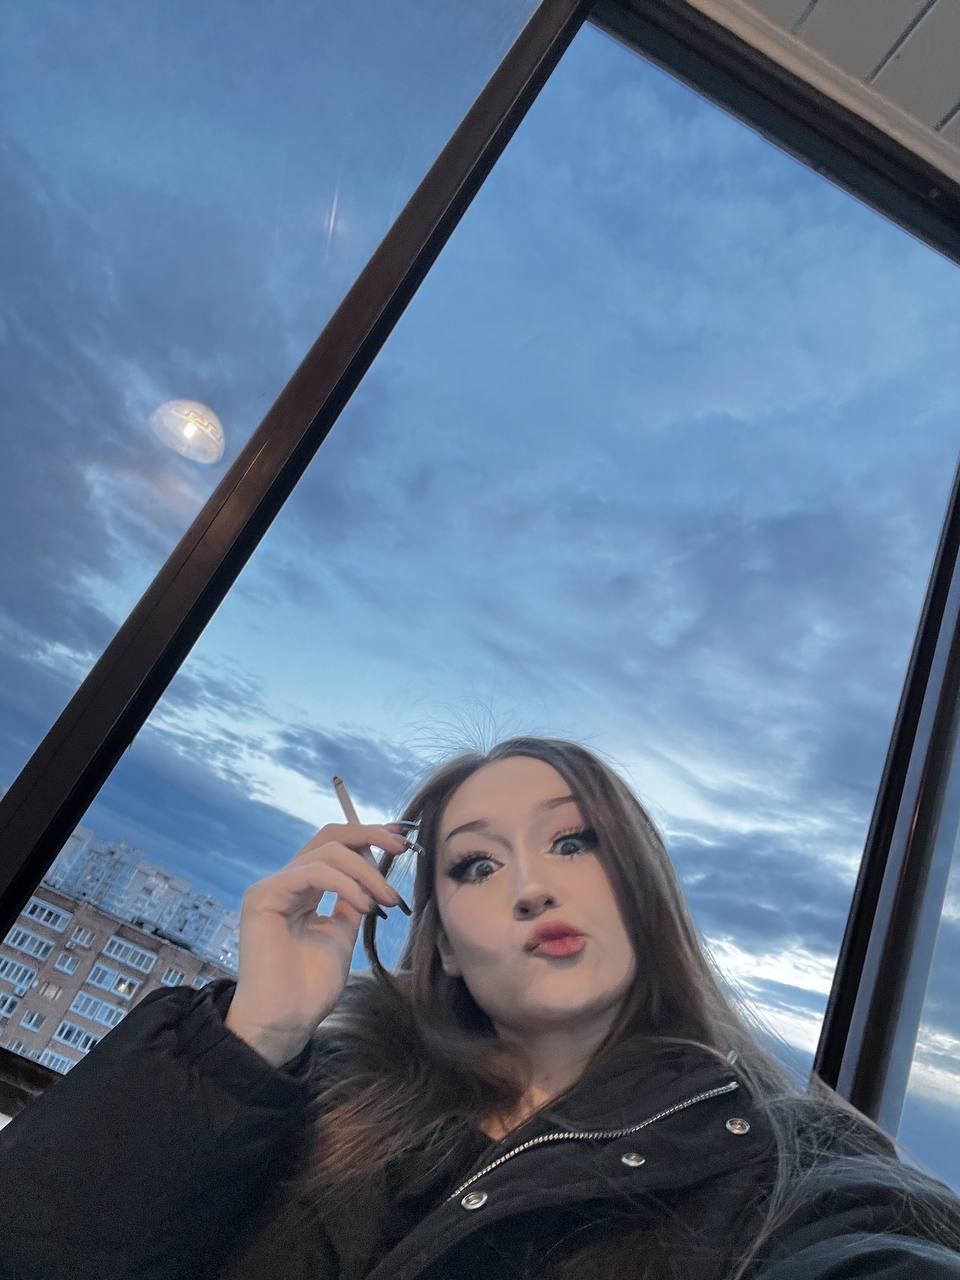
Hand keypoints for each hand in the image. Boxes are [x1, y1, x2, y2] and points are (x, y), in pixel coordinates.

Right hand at [224, 822, 409, 1066]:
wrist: (285, 1022)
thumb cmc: (309, 987)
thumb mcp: (341, 934)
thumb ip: (351, 903)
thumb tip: (372, 880)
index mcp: (302, 889)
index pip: (335, 847)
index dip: (368, 838)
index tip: (401, 839)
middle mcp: (286, 882)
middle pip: (329, 837)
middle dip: (369, 835)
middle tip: (400, 846)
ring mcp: (273, 887)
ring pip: (327, 852)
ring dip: (366, 871)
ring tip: (387, 899)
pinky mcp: (264, 896)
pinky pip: (312, 872)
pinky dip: (345, 884)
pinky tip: (364, 905)